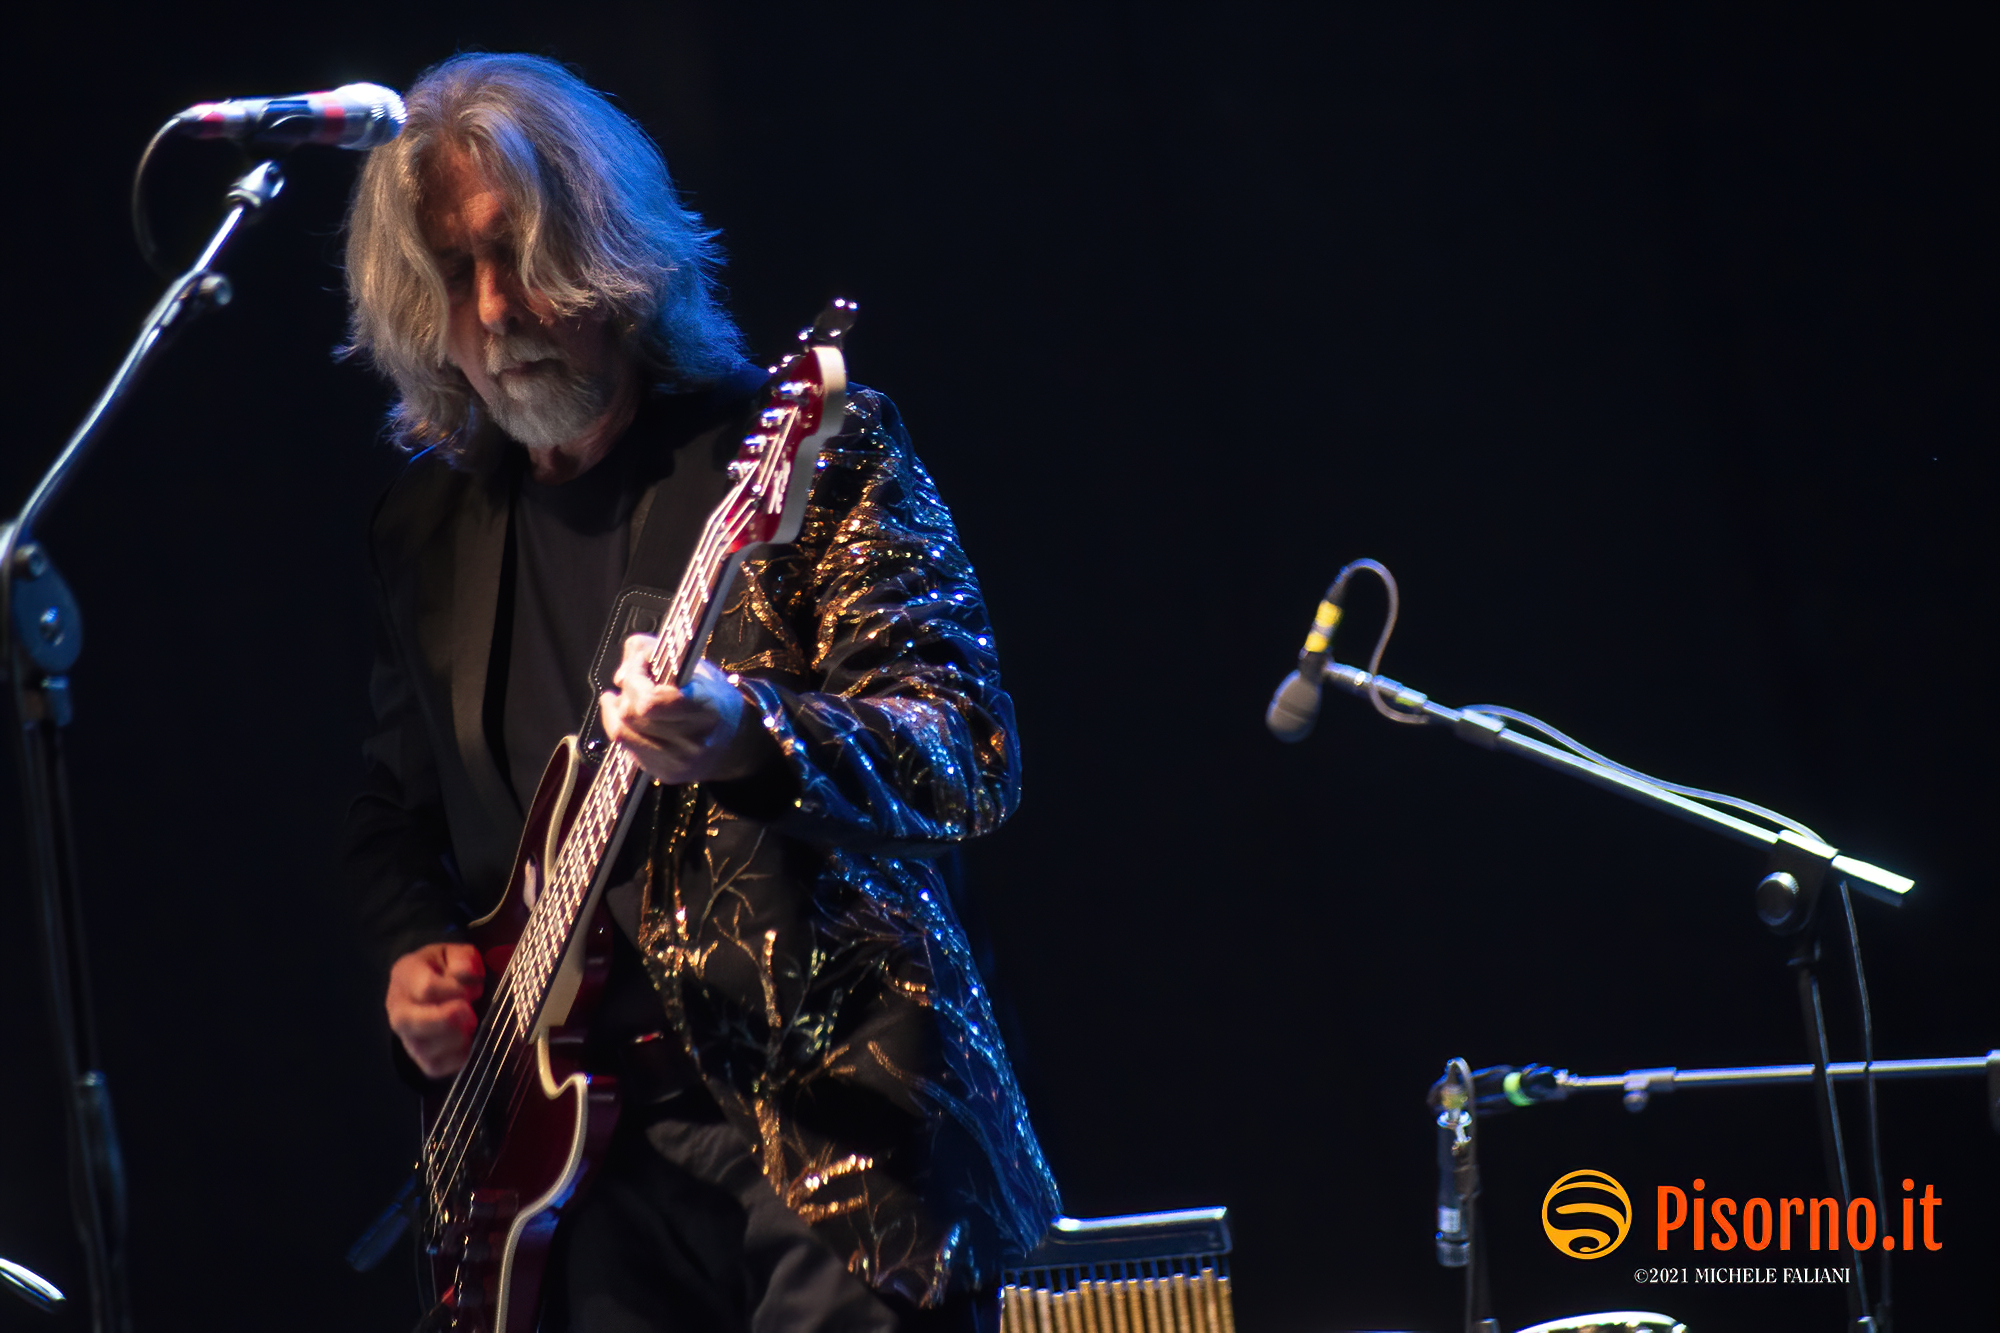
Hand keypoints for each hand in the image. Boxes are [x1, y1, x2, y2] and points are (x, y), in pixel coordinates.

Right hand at [386, 942, 484, 1078]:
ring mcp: (406, 1035)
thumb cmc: (445, 969)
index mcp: (405, 974)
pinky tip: (467, 1042)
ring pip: (423, 1048)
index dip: (454, 991)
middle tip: (470, 1014)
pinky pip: (435, 1067)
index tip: (472, 990)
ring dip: (455, 1038)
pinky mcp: (419, 1058)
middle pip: (412, 1021)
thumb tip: (466, 974)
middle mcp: (398, 1007)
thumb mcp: (455, 952)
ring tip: (470, 1025)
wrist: (433, 987)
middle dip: (447, 1019)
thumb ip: (464, 959)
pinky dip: (457, 1058)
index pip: (426, 988)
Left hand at [600, 636, 770, 784]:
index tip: (639, 664)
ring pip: (622, 733)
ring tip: (625, 699)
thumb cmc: (713, 696)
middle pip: (631, 714)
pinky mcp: (666, 774)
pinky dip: (623, 729)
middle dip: (626, 691)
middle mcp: (694, 742)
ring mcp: (679, 763)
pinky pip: (626, 749)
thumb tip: (621, 678)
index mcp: (706, 710)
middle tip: (633, 680)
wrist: (737, 740)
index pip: (651, 701)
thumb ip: (650, 650)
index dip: (636, 678)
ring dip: (618, 711)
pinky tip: (632, 718)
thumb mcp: (692, 663)